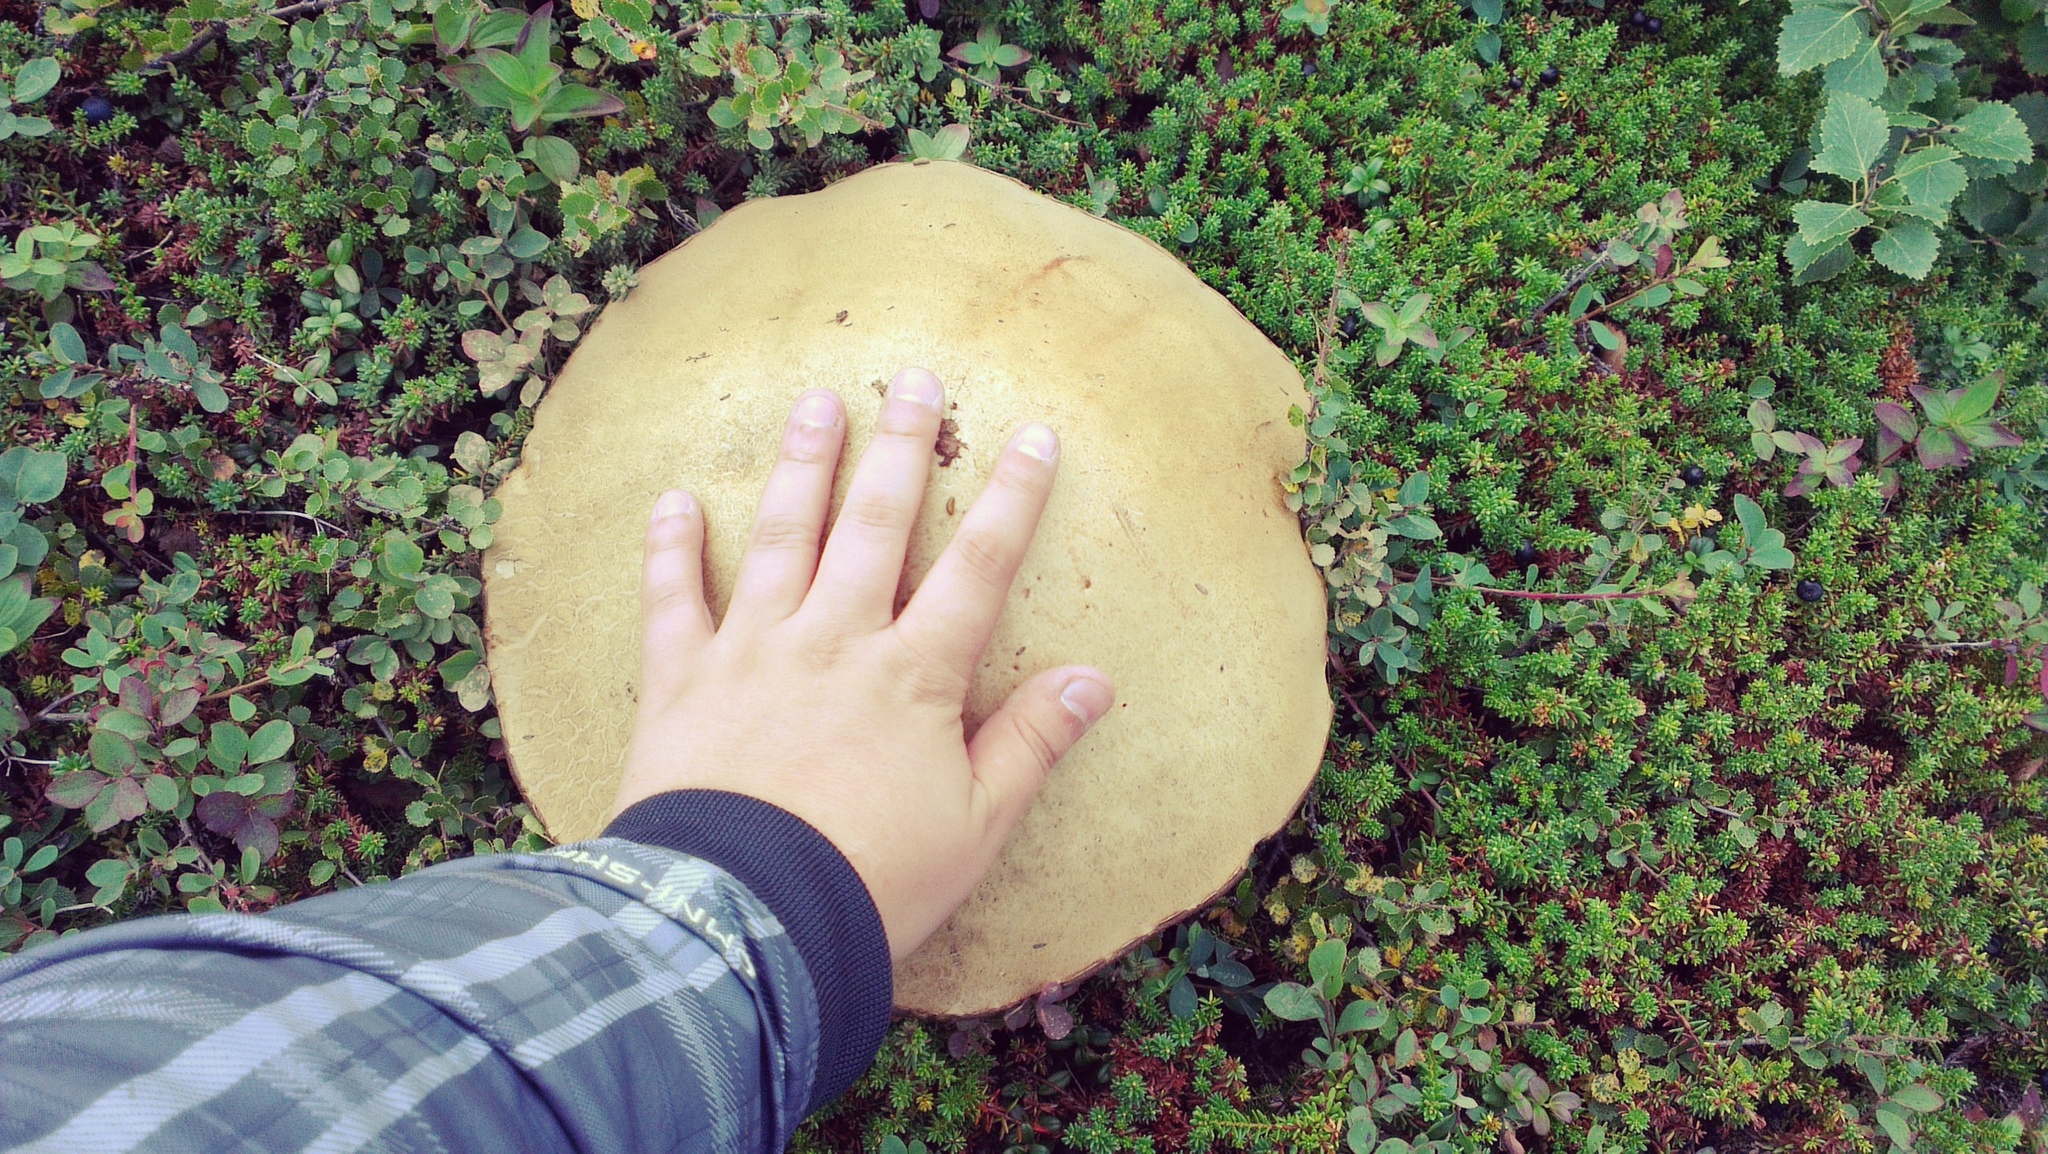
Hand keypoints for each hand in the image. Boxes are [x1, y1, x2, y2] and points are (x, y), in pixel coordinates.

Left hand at [611, 367, 1114, 961]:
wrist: (743, 920)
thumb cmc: (871, 880)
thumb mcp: (976, 825)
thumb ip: (1030, 744)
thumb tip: (1094, 678)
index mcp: (913, 676)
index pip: (978, 568)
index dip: (1012, 499)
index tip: (1034, 436)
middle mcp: (834, 642)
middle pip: (874, 526)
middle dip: (898, 449)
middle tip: (912, 380)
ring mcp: (753, 653)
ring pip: (781, 538)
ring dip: (800, 467)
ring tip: (815, 403)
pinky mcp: (682, 681)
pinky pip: (673, 600)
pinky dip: (672, 549)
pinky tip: (676, 500)